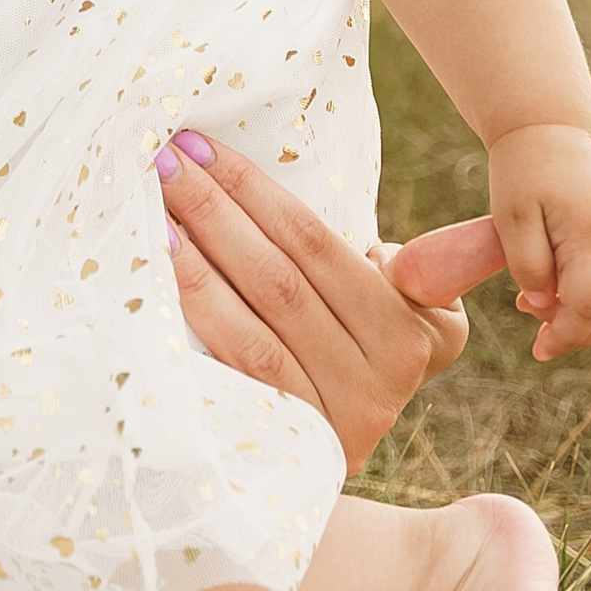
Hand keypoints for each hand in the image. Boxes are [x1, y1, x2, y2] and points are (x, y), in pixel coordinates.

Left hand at [158, 132, 490, 475]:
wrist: (340, 445)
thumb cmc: (366, 344)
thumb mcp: (424, 310)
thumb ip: (436, 268)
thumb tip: (387, 254)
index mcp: (408, 337)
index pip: (315, 245)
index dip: (255, 190)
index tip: (202, 146)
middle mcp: (375, 385)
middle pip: (277, 279)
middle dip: (214, 209)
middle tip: (163, 159)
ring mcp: (326, 422)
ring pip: (250, 326)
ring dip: (195, 258)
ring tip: (154, 206)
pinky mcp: (283, 445)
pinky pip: (232, 369)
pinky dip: (195, 315)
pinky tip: (160, 272)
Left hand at [486, 125, 590, 359]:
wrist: (550, 137)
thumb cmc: (523, 176)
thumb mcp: (511, 217)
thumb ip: (528, 265)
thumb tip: (545, 305)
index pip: (590, 305)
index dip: (566, 335)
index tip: (538, 348)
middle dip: (576, 334)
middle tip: (531, 320)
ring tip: (546, 312)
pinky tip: (566, 300)